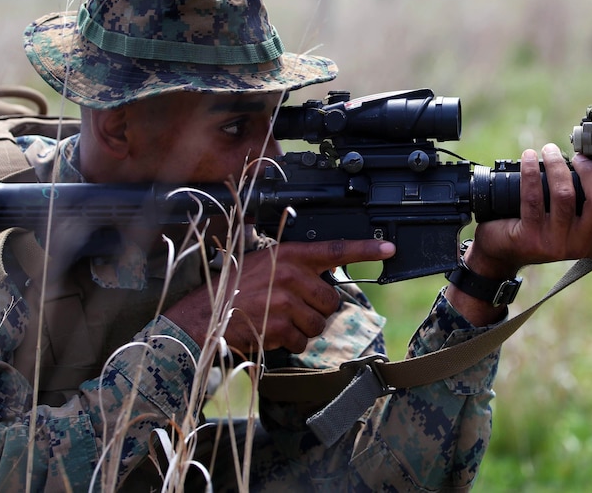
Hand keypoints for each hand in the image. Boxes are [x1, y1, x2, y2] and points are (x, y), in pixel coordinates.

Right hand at [165, 239, 394, 352]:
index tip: (389, 248)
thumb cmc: (232, 290)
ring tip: (276, 320)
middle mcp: (291, 274)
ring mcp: (286, 300)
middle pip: (332, 299)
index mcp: (289, 255)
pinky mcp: (280, 325)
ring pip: (319, 323)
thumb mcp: (264, 266)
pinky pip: (302, 340)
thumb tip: (324, 281)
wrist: (202, 317)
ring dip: (302, 328)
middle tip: (290, 308)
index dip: (366, 249)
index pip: (335, 249)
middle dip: (316, 309)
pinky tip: (269, 332)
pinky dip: (289, 342)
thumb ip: (294, 268)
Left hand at [449, 143, 591, 322]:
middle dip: (591, 170)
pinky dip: (531, 172)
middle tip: (578, 155)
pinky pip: (533, 198)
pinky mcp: (530, 237)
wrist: (501, 251)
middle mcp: (581, 245)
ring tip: (546, 150)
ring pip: (565, 195)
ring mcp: (556, 243)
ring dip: (556, 165)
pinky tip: (529, 157)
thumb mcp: (569, 220)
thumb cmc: (540, 226)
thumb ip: (586, 202)